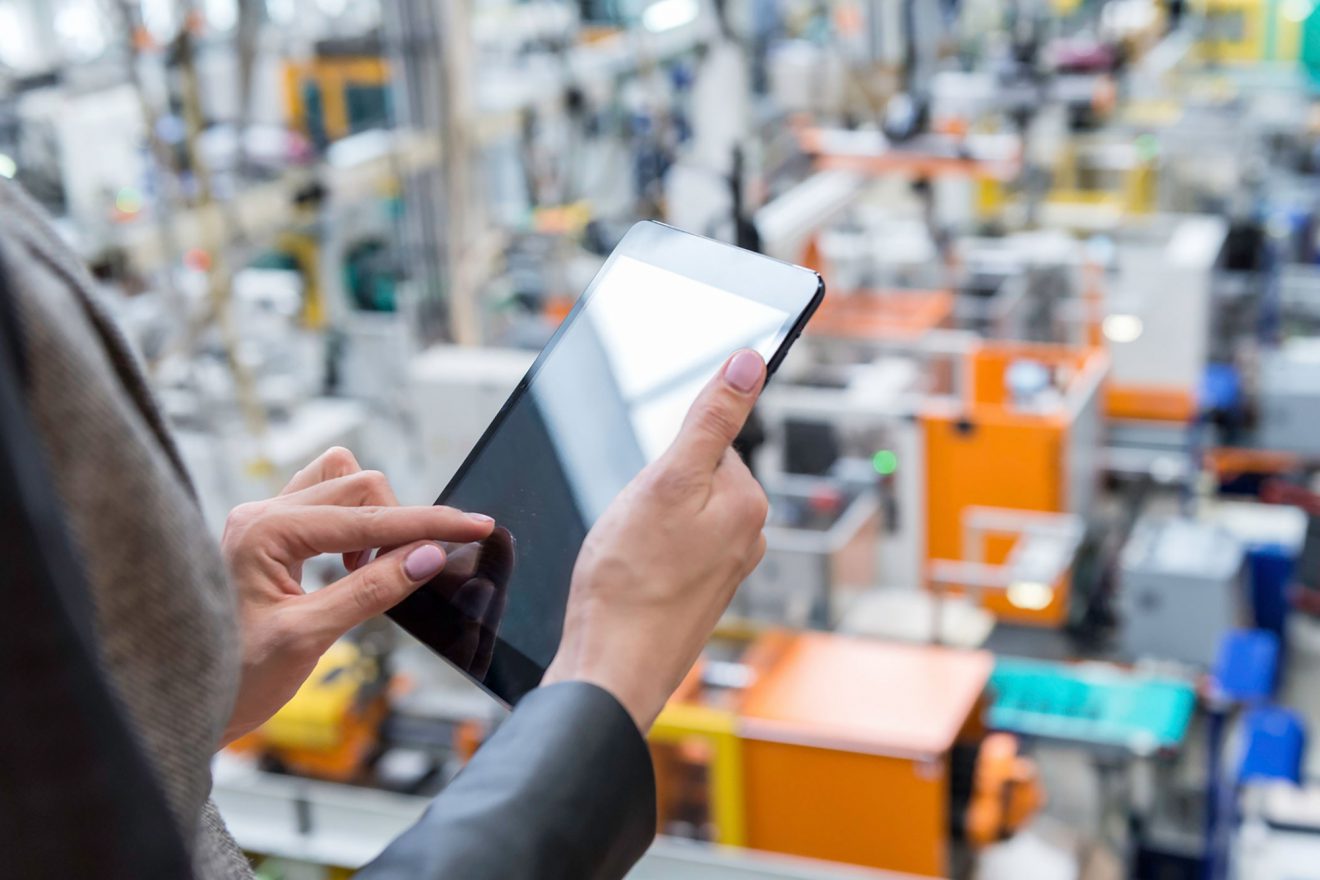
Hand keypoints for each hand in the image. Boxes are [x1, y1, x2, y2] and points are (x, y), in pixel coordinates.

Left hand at [218, 447, 494, 746]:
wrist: (181, 705)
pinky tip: (352, 567)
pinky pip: (325, 502)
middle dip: (399, 522)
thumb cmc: (233, 678)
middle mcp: (261, 513)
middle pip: (358, 485)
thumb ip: (372, 591)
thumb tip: (428, 556)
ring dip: (374, 517)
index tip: (477, 525)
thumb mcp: (308, 639)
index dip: (429, 523)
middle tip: (415, 571)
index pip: (367, 518)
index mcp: (264, 532)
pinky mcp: (269, 535)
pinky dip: (354, 525)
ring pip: (341, 482)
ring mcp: (263, 520)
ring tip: (372, 570)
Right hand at [542, 350, 769, 730]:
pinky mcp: (699, 594)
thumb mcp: (666, 480)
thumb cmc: (629, 582)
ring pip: (675, 515)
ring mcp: (724, 569)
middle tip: (631, 528)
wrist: (611, 670)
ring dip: (645, 525)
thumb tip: (751, 361)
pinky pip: (668, 550)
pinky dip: (643, 555)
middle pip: (691, 477)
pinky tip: (628, 578)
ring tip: (627, 556)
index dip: (663, 459)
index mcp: (749, 502)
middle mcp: (748, 536)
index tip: (645, 492)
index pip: (706, 442)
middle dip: (653, 490)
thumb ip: (711, 419)